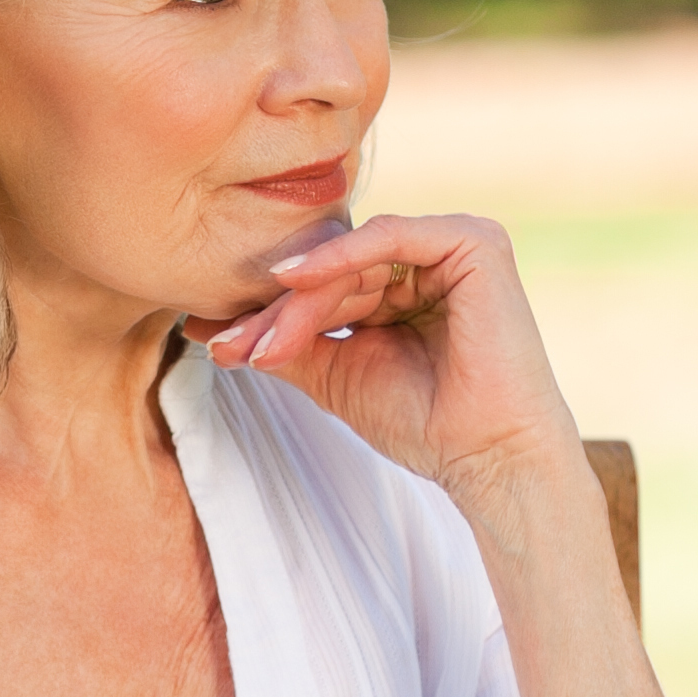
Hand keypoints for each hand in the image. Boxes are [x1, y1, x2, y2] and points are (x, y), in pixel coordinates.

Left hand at [195, 212, 581, 505]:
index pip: (325, 285)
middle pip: (334, 271)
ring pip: (353, 258)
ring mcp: (454, 245)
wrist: (487, 460)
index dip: (270, 314)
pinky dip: (340, 257)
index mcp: (404, 285)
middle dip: (276, 311)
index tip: (214, 340)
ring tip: (260, 342)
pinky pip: (390, 236)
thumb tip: (210, 329)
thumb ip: (285, 341)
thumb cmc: (423, 423)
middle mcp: (429, 260)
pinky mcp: (475, 241)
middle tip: (229, 344)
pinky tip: (294, 281)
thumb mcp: (335, 374)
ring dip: (300, 301)